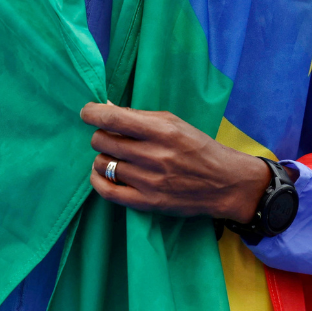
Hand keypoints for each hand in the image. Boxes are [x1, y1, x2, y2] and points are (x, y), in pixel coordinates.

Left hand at [81, 102, 271, 221]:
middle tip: (110, 137)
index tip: (87, 112)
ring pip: (102, 164)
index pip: (113, 118)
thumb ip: (138, 116)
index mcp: (161, 130)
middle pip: (102, 140)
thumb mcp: (173, 122)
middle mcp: (154, 155)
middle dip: (101, 135)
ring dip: (103, 158)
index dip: (92, 113)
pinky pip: (107, 191)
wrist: (224, 183)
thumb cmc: (197, 147)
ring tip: (116, 157)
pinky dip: (98, 180)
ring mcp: (149, 181)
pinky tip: (102, 174)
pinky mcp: (148, 203)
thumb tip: (104, 107)